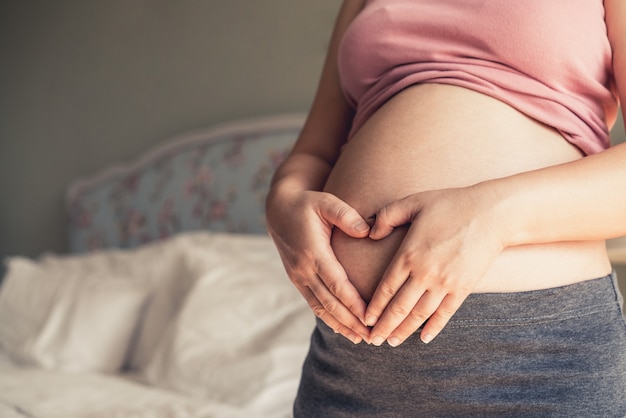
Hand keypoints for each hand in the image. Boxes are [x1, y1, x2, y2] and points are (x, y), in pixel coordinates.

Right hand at [266, 187, 371, 343]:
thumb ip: (346, 215)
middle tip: (372, 335)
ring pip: (321, 307)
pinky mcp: (297, 280)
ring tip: (361, 338)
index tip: (370, 317)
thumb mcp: (326, 202)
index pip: (336, 283)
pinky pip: (314, 304)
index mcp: (313, 252)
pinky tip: (343, 328)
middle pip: (330, 302)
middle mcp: (304, 269)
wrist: (278, 210)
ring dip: (341, 325)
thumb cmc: (307, 204)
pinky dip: (328, 318)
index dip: (353, 303)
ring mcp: (298, 277)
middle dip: (351, 321)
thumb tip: (367, 231)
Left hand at [365, 186, 503, 345]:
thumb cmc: (450, 203)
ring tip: (393, 342)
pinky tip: (424, 338)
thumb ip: (386, 216)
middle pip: (399, 308)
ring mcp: (444, 283)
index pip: (385, 288)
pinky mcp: (463, 288)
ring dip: (404, 331)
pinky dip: (434, 328)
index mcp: (408, 254)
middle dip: (384, 327)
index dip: (374, 308)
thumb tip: (369, 233)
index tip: (365, 320)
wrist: (492, 213)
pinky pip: (445, 314)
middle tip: (373, 341)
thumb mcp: (413, 202)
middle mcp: (424, 273)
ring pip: (419, 315)